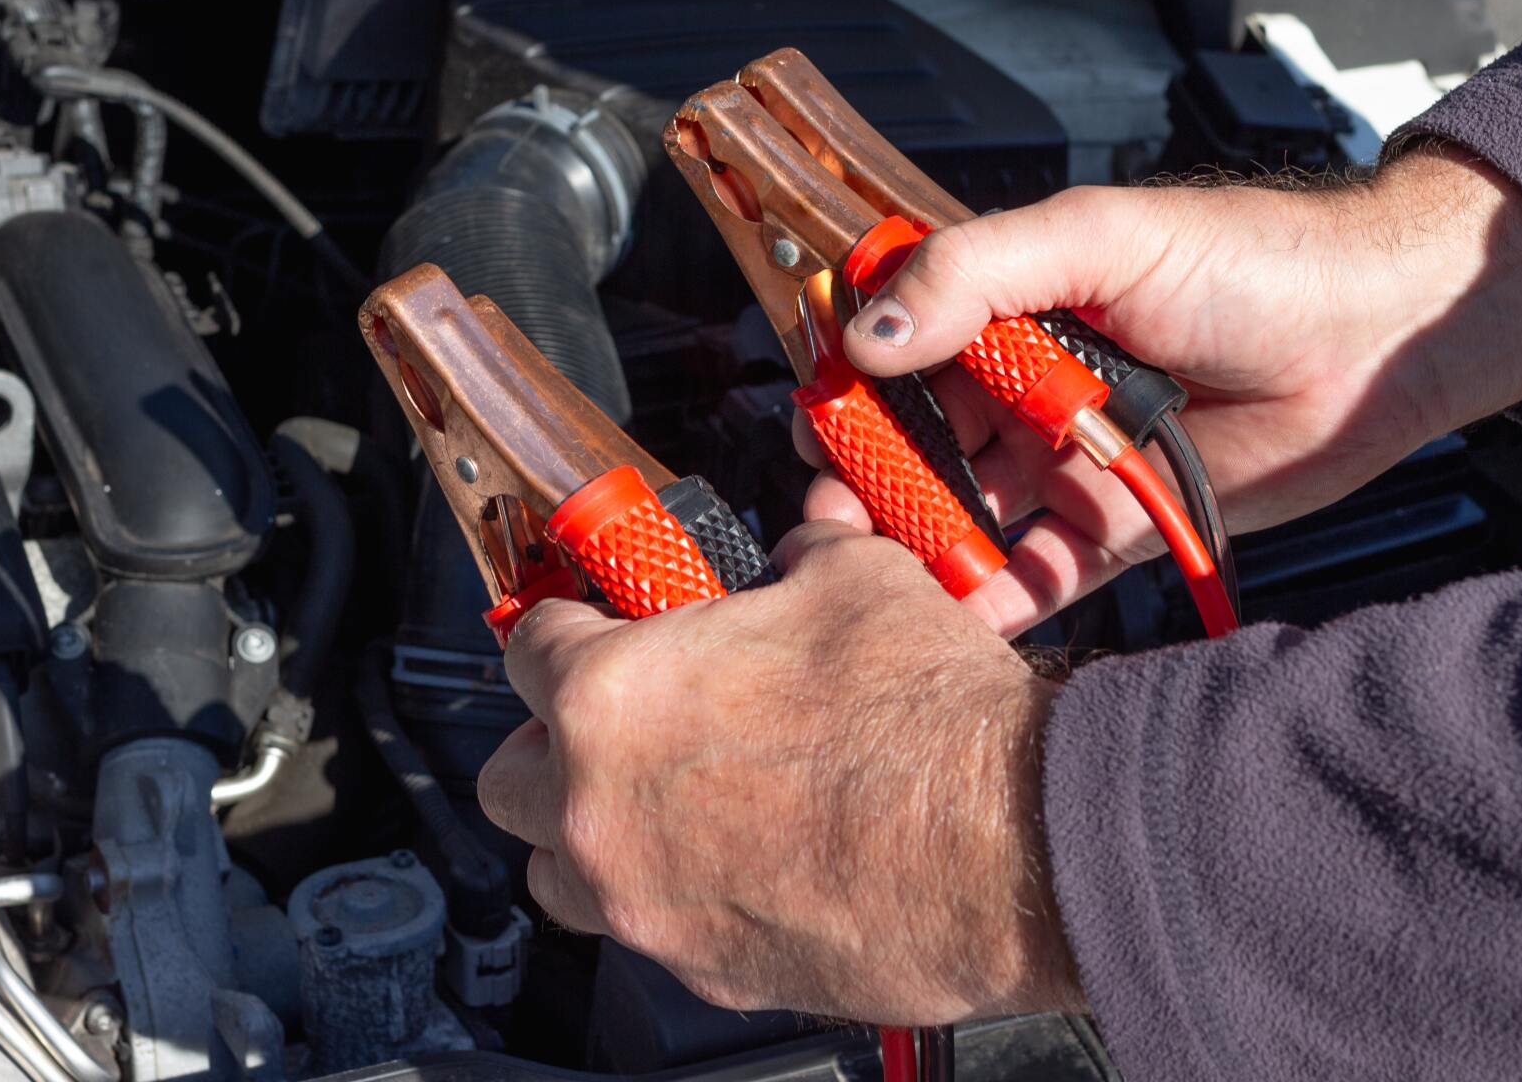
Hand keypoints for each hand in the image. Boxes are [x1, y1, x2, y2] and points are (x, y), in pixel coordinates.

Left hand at [475, 520, 1083, 1024]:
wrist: (1012, 843)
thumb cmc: (928, 718)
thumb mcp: (853, 579)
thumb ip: (794, 559)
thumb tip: (799, 549)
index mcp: (611, 696)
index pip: (525, 649)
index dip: (561, 626)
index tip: (582, 627)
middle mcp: (602, 810)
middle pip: (509, 778)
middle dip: (549, 743)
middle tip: (611, 719)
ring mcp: (647, 904)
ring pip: (557, 873)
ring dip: (589, 833)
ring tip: (658, 800)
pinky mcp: (707, 972)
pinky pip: (650, 931)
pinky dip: (672, 894)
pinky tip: (740, 860)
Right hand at [810, 147, 1521, 634]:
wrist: (1377, 337)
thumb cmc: (1252, 261)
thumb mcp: (1100, 237)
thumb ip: (977, 273)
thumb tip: (870, 332)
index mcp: (1004, 304)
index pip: (893, 349)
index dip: (848, 390)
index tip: (818, 430)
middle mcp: (1020, 385)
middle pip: (913, 443)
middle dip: (868, 483)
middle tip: (834, 523)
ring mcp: (1061, 458)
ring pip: (963, 512)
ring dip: (919, 546)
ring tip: (884, 580)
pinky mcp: (1111, 525)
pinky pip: (1035, 570)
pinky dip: (993, 597)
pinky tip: (960, 615)